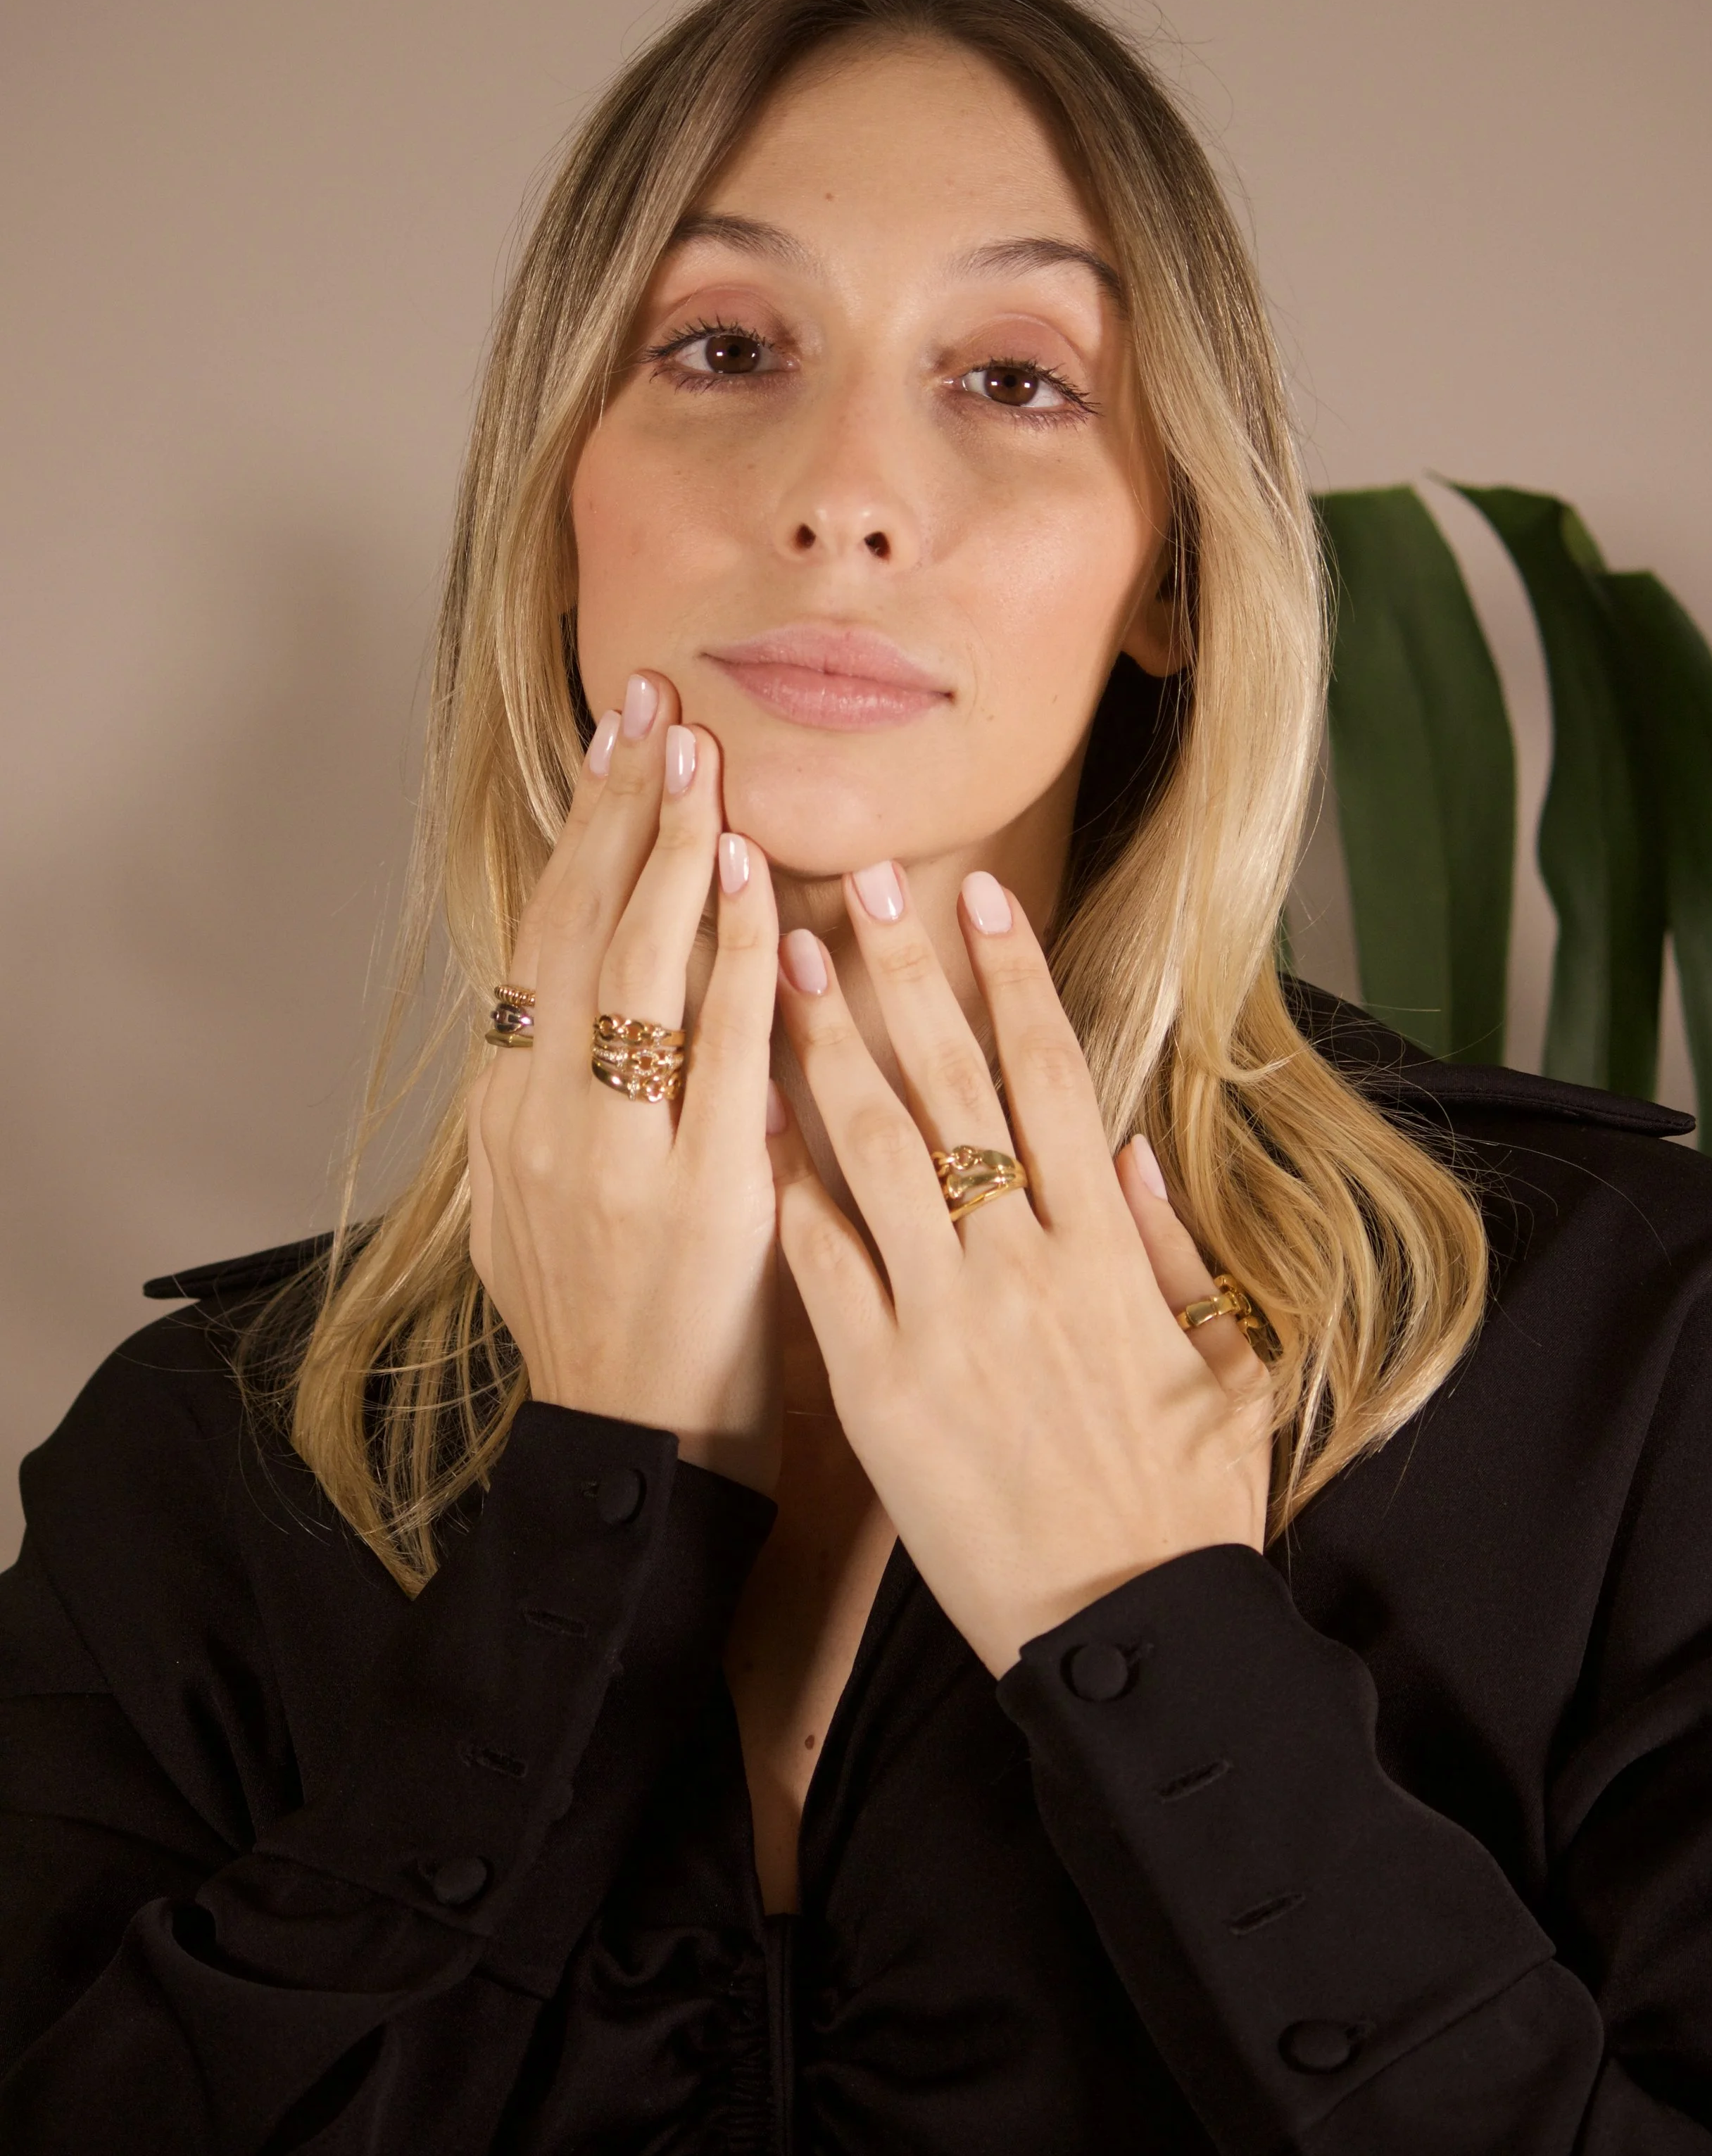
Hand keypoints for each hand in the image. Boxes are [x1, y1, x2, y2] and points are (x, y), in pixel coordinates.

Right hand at [467, 672, 783, 1489]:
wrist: (634, 1449)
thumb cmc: (606, 1324)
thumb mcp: (533, 1206)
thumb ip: (550, 1104)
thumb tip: (560, 1009)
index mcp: (507, 1115)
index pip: (540, 938)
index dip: (578, 834)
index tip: (611, 744)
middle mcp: (542, 1121)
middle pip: (578, 928)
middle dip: (619, 807)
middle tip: (656, 705)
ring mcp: (616, 1156)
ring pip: (638, 970)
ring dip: (672, 854)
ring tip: (698, 758)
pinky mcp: (702, 1193)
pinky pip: (724, 1048)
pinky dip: (741, 957)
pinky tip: (760, 883)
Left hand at [768, 864, 1272, 1671]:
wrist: (1124, 1634)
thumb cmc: (1181, 1504)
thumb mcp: (1221, 1362)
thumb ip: (1173, 1246)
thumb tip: (1134, 1145)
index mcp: (1110, 1248)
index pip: (1055, 1078)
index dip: (1015, 981)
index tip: (982, 901)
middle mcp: (1024, 1262)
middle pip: (956, 1085)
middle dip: (906, 973)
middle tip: (862, 878)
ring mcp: (944, 1320)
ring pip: (875, 1150)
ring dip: (827, 1045)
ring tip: (781, 956)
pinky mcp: (877, 1385)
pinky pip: (821, 1261)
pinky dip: (787, 1182)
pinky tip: (748, 1111)